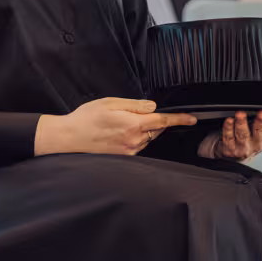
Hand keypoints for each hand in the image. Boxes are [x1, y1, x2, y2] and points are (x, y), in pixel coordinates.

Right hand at [34, 97, 196, 156]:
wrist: (69, 138)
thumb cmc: (85, 119)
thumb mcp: (110, 103)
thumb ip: (134, 105)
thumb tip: (152, 107)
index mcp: (132, 125)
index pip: (162, 121)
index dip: (179, 119)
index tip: (192, 119)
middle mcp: (133, 141)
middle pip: (155, 130)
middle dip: (153, 121)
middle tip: (132, 114)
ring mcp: (128, 151)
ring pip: (146, 138)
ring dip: (142, 130)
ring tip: (119, 124)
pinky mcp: (123, 157)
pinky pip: (137, 146)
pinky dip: (134, 138)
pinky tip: (117, 134)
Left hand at [198, 110, 261, 161]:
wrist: (234, 158)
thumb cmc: (256, 142)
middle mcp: (257, 142)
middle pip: (260, 131)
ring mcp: (243, 145)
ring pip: (243, 134)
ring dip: (241, 123)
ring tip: (240, 114)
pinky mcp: (229, 147)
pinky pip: (228, 137)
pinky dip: (228, 128)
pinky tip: (228, 120)